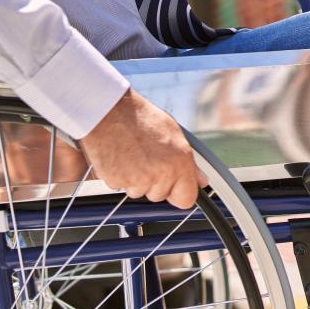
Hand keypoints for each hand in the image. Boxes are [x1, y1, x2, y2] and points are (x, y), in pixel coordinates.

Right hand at [79, 89, 208, 209]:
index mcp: (180, 163)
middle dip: (153, 182)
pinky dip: (117, 175)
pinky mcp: (117, 180)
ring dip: (134, 179)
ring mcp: (138, 179)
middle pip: (159, 195)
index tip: (172, 188)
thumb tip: (202, 182)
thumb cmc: (140, 118)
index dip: (178, 194)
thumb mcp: (173, 134)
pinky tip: (118, 156)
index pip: (186, 200)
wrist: (107, 109)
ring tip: (130, 154)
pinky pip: (119, 186)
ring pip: (138, 192)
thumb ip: (189, 163)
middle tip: (144, 157)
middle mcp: (161, 173)